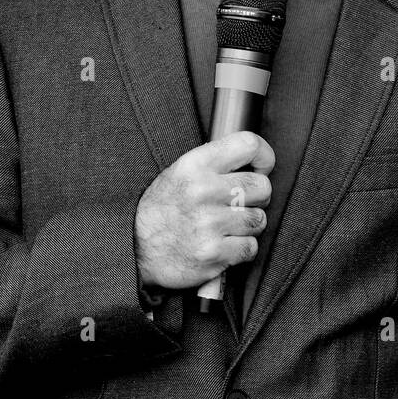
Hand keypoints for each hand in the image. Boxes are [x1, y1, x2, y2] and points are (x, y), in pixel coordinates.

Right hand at [134, 131, 274, 290]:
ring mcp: (209, 224)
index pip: (249, 145)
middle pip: (262, 186)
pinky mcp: (214, 254)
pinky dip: (241, 249)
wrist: (134, 247)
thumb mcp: (180, 171)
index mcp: (195, 165)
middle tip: (240, 204)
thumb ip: (215, 163)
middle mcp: (203, 191)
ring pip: (259, 219)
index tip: (261, 168)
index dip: (263, 156)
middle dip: (256, 197)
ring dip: (248, 226)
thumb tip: (256, 160)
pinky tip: (223, 244)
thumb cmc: (163, 208)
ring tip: (226, 226)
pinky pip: (251, 247)